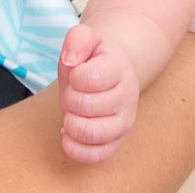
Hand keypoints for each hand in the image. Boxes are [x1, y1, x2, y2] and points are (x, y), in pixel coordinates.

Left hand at [56, 23, 138, 163]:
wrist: (111, 72)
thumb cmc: (92, 58)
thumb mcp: (85, 38)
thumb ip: (77, 39)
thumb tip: (70, 61)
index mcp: (120, 68)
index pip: (91, 78)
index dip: (74, 77)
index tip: (76, 73)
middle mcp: (127, 97)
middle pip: (88, 106)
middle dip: (70, 99)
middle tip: (72, 93)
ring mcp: (124, 122)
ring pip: (95, 134)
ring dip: (72, 124)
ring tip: (71, 114)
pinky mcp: (116, 141)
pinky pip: (98, 155)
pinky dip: (76, 149)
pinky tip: (67, 135)